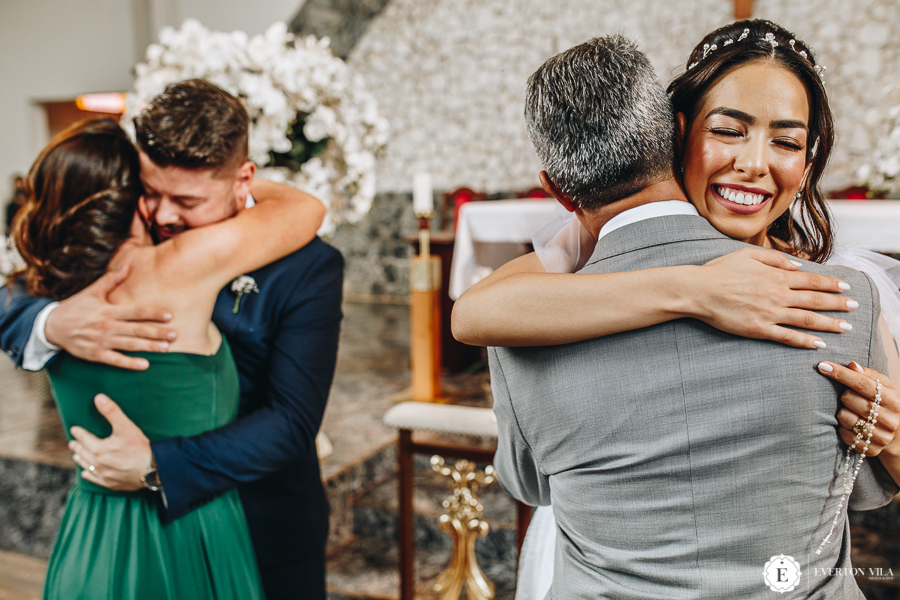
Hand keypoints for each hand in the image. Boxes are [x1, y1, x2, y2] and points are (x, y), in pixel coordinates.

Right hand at [45, 265, 176, 369]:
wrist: (52, 326)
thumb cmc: (76, 307)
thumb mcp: (92, 291)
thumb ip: (111, 280)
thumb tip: (127, 265)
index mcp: (108, 310)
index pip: (135, 312)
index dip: (152, 313)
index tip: (169, 315)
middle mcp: (107, 326)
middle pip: (136, 330)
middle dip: (157, 333)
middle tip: (175, 335)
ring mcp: (101, 341)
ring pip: (129, 345)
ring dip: (149, 347)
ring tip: (166, 348)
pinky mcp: (95, 354)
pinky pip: (115, 360)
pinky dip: (130, 363)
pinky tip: (145, 365)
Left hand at [69, 394, 151, 490]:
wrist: (152, 470)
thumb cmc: (140, 448)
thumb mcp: (126, 427)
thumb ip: (112, 412)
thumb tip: (98, 397)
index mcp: (98, 449)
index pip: (84, 438)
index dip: (79, 433)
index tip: (74, 429)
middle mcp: (97, 463)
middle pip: (83, 453)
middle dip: (77, 446)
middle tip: (72, 442)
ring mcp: (103, 474)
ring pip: (87, 466)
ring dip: (81, 459)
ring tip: (76, 455)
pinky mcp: (110, 483)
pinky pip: (94, 479)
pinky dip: (88, 475)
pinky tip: (85, 473)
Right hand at [695, 248, 855, 348]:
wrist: (698, 291)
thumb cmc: (719, 271)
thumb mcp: (747, 255)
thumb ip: (775, 259)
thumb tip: (797, 265)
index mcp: (776, 276)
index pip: (812, 280)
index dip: (831, 283)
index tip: (846, 286)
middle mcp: (777, 295)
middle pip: (815, 300)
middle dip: (837, 303)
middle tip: (854, 307)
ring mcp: (769, 314)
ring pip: (807, 320)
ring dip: (829, 324)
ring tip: (845, 327)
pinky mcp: (759, 329)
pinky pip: (787, 337)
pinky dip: (805, 341)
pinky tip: (819, 344)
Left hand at [817, 361, 899, 456]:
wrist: (897, 435)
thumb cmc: (884, 404)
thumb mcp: (883, 387)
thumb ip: (868, 375)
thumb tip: (852, 365)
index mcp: (893, 400)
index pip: (863, 383)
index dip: (841, 373)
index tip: (823, 366)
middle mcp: (889, 419)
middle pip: (850, 399)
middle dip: (844, 395)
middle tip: (849, 397)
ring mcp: (880, 436)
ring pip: (845, 417)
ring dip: (842, 412)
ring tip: (853, 412)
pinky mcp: (870, 449)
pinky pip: (844, 435)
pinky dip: (843, 428)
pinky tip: (852, 426)